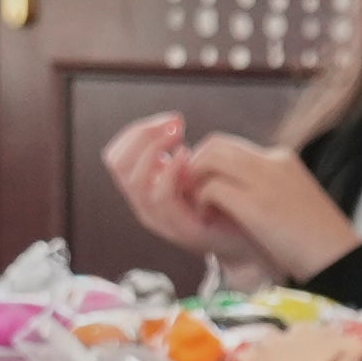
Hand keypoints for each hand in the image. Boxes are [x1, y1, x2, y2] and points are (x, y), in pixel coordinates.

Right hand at [99, 113, 223, 255]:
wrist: (245, 240)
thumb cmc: (219, 201)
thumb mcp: (191, 174)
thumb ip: (175, 155)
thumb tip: (172, 123)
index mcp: (142, 190)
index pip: (116, 157)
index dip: (136, 133)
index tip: (168, 120)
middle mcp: (144, 205)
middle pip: (119, 165)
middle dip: (143, 136)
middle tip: (175, 123)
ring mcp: (159, 219)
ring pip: (135, 181)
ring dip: (154, 149)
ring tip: (179, 135)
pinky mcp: (181, 228)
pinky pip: (161, 197)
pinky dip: (170, 172)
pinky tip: (187, 155)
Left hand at [182, 134, 361, 284]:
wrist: (340, 259)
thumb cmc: (318, 241)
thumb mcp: (295, 202)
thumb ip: (270, 189)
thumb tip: (243, 194)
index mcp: (283, 160)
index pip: (232, 145)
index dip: (210, 163)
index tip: (204, 187)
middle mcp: (272, 162)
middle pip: (215, 145)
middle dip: (195, 167)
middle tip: (191, 194)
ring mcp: (265, 181)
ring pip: (208, 159)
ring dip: (195, 181)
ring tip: (199, 207)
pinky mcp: (256, 204)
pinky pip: (212, 188)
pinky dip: (202, 201)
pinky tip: (207, 221)